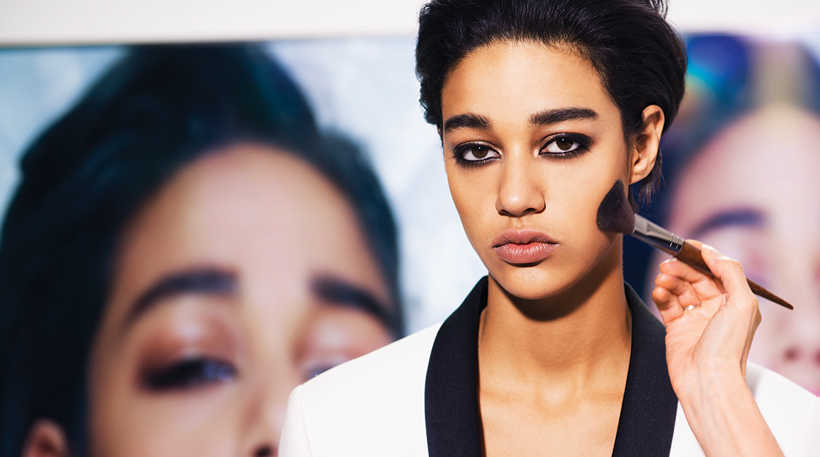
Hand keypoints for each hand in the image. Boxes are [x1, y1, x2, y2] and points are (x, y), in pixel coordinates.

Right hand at [651, 241, 760, 402]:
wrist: (707, 381)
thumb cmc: (728, 348)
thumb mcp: (741, 303)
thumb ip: (730, 272)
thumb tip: (713, 253)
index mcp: (734, 301)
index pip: (716, 270)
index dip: (701, 256)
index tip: (685, 246)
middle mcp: (715, 308)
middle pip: (694, 278)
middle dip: (680, 269)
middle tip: (666, 265)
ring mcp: (695, 319)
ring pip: (679, 289)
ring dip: (669, 281)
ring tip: (661, 280)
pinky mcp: (676, 329)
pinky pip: (667, 305)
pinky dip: (661, 295)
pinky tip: (658, 293)